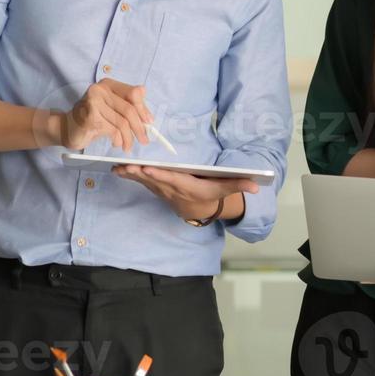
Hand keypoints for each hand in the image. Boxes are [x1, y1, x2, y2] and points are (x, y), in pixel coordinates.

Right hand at [54, 79, 151, 151]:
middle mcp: (100, 90)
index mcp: (108, 84)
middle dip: (139, 128)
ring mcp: (93, 103)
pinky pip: (112, 131)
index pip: (133, 94)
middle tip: (145, 140)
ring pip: (122, 123)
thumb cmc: (93, 118)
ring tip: (128, 146)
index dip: (143, 109)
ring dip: (128, 138)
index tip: (149, 122)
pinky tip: (116, 143)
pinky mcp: (90, 118)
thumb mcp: (113, 109)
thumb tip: (149, 116)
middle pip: (129, 110)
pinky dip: (118, 140)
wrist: (67, 127)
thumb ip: (130, 108)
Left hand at [112, 164, 258, 220]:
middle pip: (154, 180)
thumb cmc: (212, 194)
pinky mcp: (156, 187)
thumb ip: (240, 184)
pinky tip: (116, 169)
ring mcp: (162, 190)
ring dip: (131, 175)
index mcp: (188, 187)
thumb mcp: (227, 189)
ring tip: (117, 167)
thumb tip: (258, 185)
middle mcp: (173, 190)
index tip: (148, 169)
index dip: (160, 175)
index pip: (173, 180)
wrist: (199, 209)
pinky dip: (129, 175)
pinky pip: (141, 181)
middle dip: (140, 174)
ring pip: (144, 181)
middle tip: (126, 166)